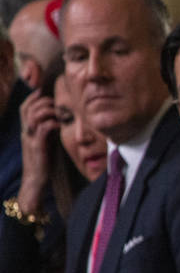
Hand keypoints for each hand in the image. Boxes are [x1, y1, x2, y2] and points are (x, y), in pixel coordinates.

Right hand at [18, 90, 58, 214]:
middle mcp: (26, 133)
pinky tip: (61, 125)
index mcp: (27, 131)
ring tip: (58, 113)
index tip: (43, 92)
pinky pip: (43, 129)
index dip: (32, 98)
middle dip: (40, 101)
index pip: (24, 108)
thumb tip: (57, 121)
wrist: (35, 180)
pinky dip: (52, 123)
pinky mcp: (38, 147)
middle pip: (26, 109)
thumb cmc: (43, 162)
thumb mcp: (44, 143)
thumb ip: (47, 131)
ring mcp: (30, 139)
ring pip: (33, 116)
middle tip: (54, 102)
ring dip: (47, 111)